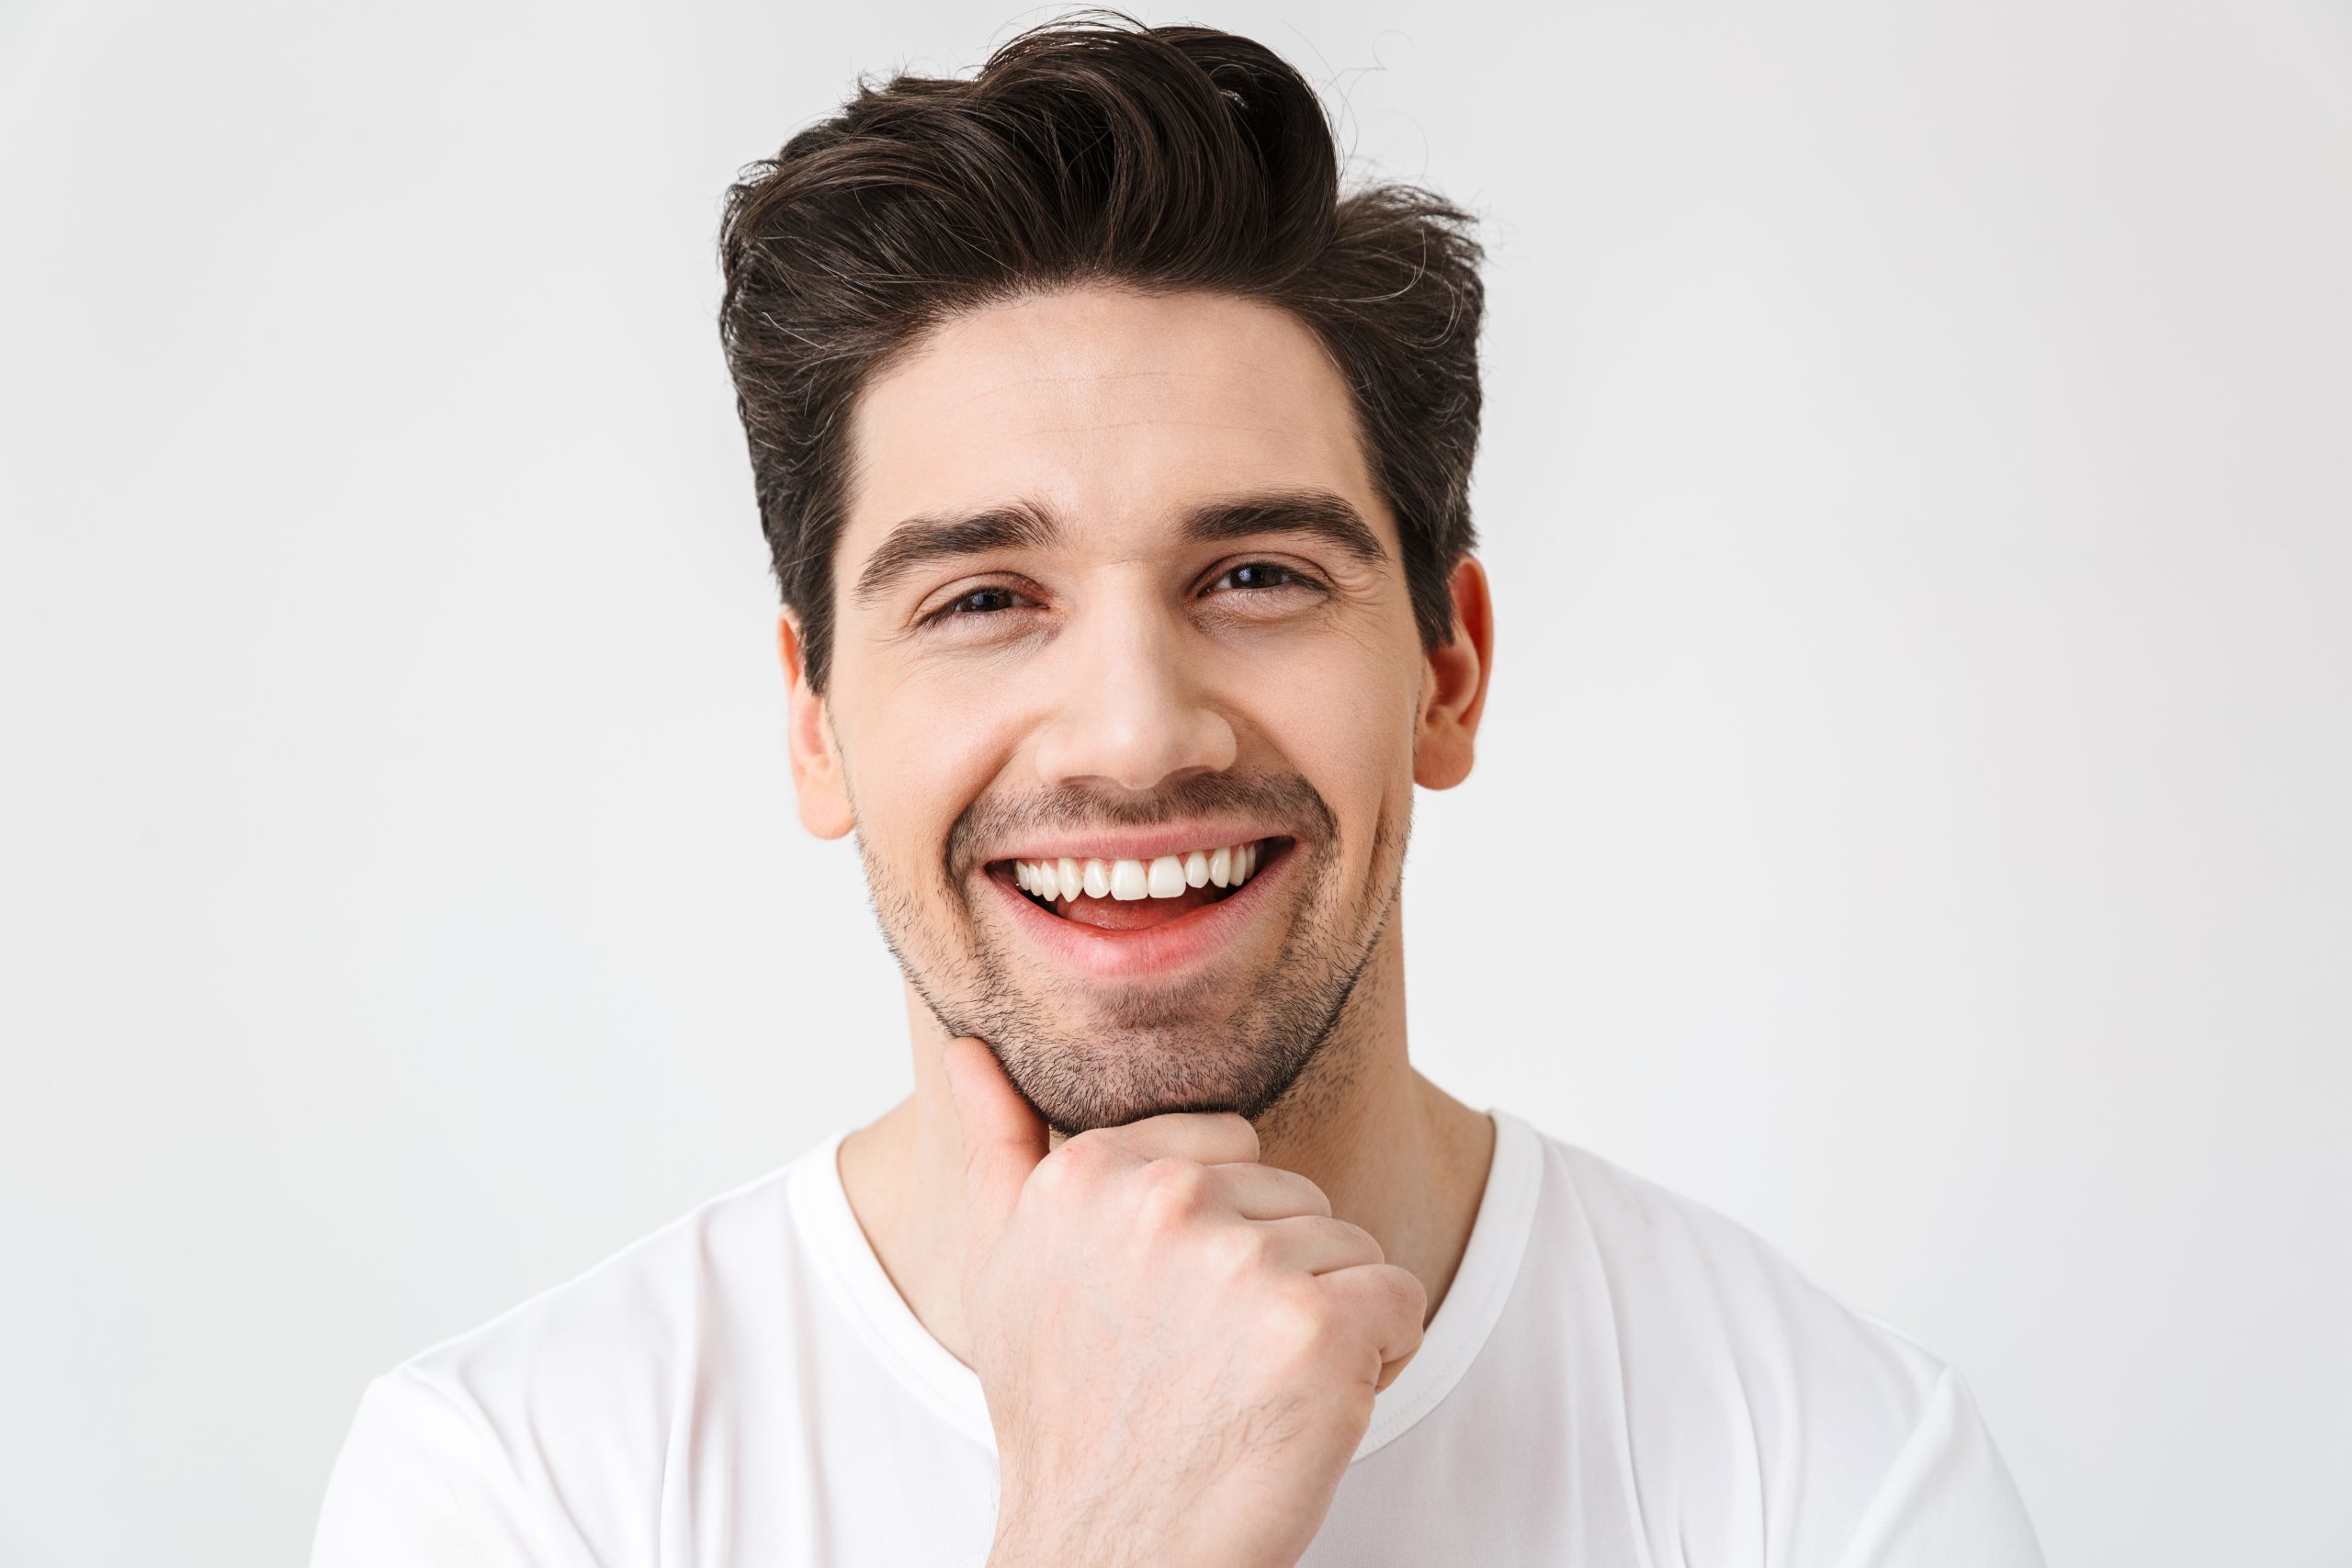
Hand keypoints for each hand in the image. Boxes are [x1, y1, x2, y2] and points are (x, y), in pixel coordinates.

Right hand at [943, 1037, 1425, 1567]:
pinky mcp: (1318, 1329)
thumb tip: (969, 1051)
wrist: (1108, 1558)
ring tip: (1252, 1389)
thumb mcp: (1004, 1270)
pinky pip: (1399, 1298)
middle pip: (1295, 1194)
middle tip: (1211, 1364)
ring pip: (1350, 1247)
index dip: (1222, 1231)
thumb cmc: (1067, 1419)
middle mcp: (1161, 1201)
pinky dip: (1378, 1357)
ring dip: (1326, 1320)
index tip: (1172, 1309)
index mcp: (1089, 1172)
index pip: (1229, 1146)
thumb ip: (997, 1146)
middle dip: (1277, 1275)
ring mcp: (1242, 1263)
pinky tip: (1307, 1408)